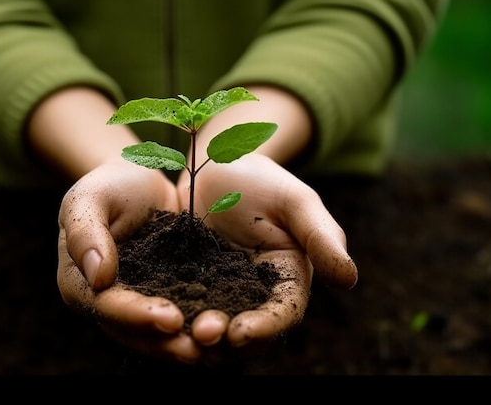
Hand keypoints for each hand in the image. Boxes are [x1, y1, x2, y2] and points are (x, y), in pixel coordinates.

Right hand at [57, 159, 208, 363]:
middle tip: (199, 349)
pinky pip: (181, 316)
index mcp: (80, 283)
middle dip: (166, 344)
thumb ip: (85, 233)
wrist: (139, 180)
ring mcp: (136, 303)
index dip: (137, 316)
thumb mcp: (89, 198)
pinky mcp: (165, 297)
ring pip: (157, 336)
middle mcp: (106, 303)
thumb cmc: (109, 186)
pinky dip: (199, 325)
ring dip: (185, 344)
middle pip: (133, 333)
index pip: (107, 307)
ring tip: (217, 346)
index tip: (171, 319)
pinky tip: (226, 328)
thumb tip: (97, 277)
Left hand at [176, 153, 356, 362]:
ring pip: (212, 325)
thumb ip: (322, 236)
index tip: (240, 332)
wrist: (215, 164)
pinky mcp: (190, 283)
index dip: (264, 327)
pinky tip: (155, 318)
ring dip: (196, 337)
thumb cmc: (261, 178)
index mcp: (287, 278)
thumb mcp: (295, 201)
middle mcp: (254, 292)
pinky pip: (182, 306)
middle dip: (225, 341)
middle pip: (245, 330)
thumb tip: (350, 279)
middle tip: (200, 338)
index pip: (282, 312)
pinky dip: (173, 317)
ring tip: (177, 336)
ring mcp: (220, 290)